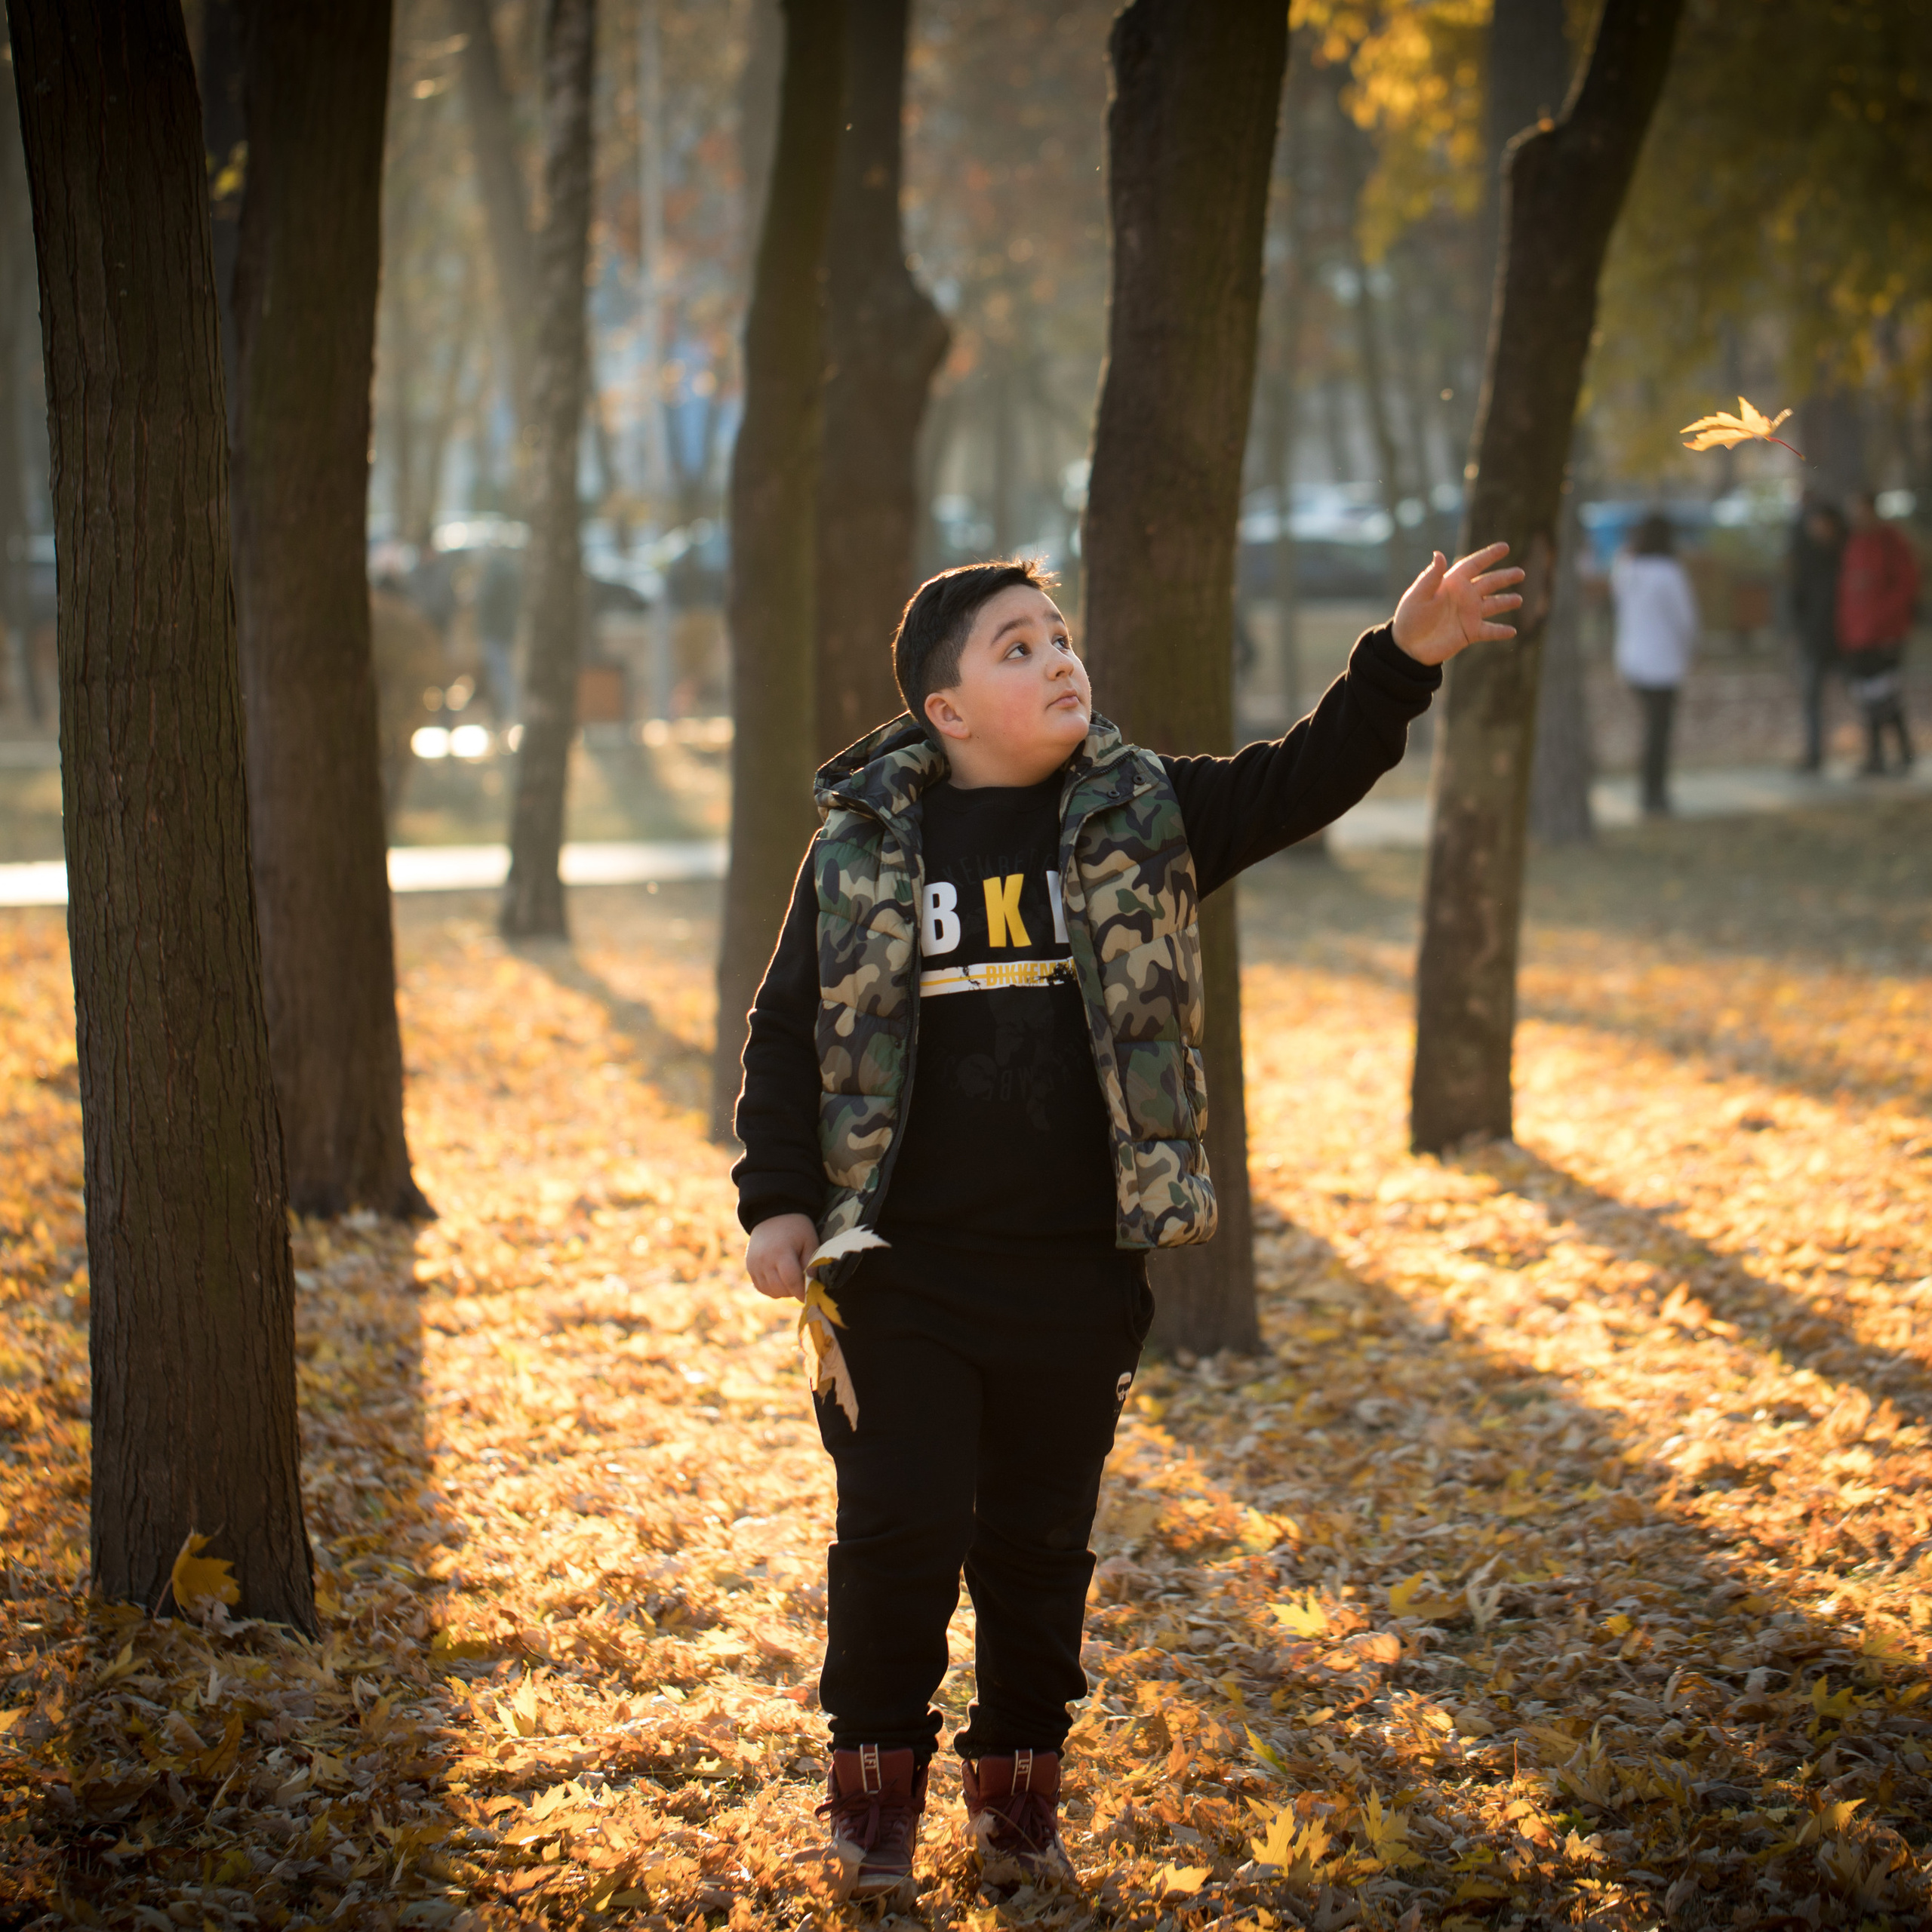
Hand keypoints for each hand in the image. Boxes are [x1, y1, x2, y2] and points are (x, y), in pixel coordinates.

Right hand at [745, 1212, 816, 1300]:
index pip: (791, 1281)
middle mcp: (764, 1261)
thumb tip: (812, 1284)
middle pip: (780, 1289)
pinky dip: (772, 1289)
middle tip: (802, 1285)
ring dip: (783, 1291)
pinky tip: (781, 1280)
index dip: (801, 1292)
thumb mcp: (809, 1240)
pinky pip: (761, 1288)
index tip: (809, 1296)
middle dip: (793, 1291)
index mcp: (780, 1253)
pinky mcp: (750, 1268)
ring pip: (771, 1292)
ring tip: (791, 1280)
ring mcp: (754, 1265)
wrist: (771, 1214)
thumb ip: (812, 1262)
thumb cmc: (795, 1227)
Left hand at [1391, 542, 1525, 665]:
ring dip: (1507, 602)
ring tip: (1518, 600)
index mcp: (1452, 583)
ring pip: (1494, 605)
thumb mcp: (1418, 596)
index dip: (1489, 555)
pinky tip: (1512, 632)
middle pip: (1489, 583)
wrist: (1408, 647)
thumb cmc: (1410, 618)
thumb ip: (1431, 577)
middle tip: (1520, 573)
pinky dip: (1500, 631)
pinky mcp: (1470, 633)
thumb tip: (1439, 554)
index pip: (1474, 565)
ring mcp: (1469, 614)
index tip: (1505, 547)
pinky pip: (1489, 631)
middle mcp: (1464, 596)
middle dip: (1505, 577)